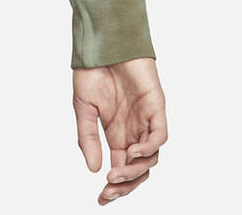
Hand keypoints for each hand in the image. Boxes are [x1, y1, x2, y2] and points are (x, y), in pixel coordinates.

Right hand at [73, 57, 166, 204]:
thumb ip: (87, 137)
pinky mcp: (156, 107)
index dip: (115, 186)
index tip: (102, 199)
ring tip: (117, 173)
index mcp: (116, 132)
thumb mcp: (82, 107)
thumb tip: (93, 169)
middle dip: (126, 185)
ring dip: (135, 170)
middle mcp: (133, 130)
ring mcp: (146, 119)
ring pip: (151, 157)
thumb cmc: (92, 70)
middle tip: (110, 190)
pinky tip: (132, 152)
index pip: (121, 167)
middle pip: (138, 169)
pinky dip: (149, 147)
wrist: (101, 43)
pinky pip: (159, 135)